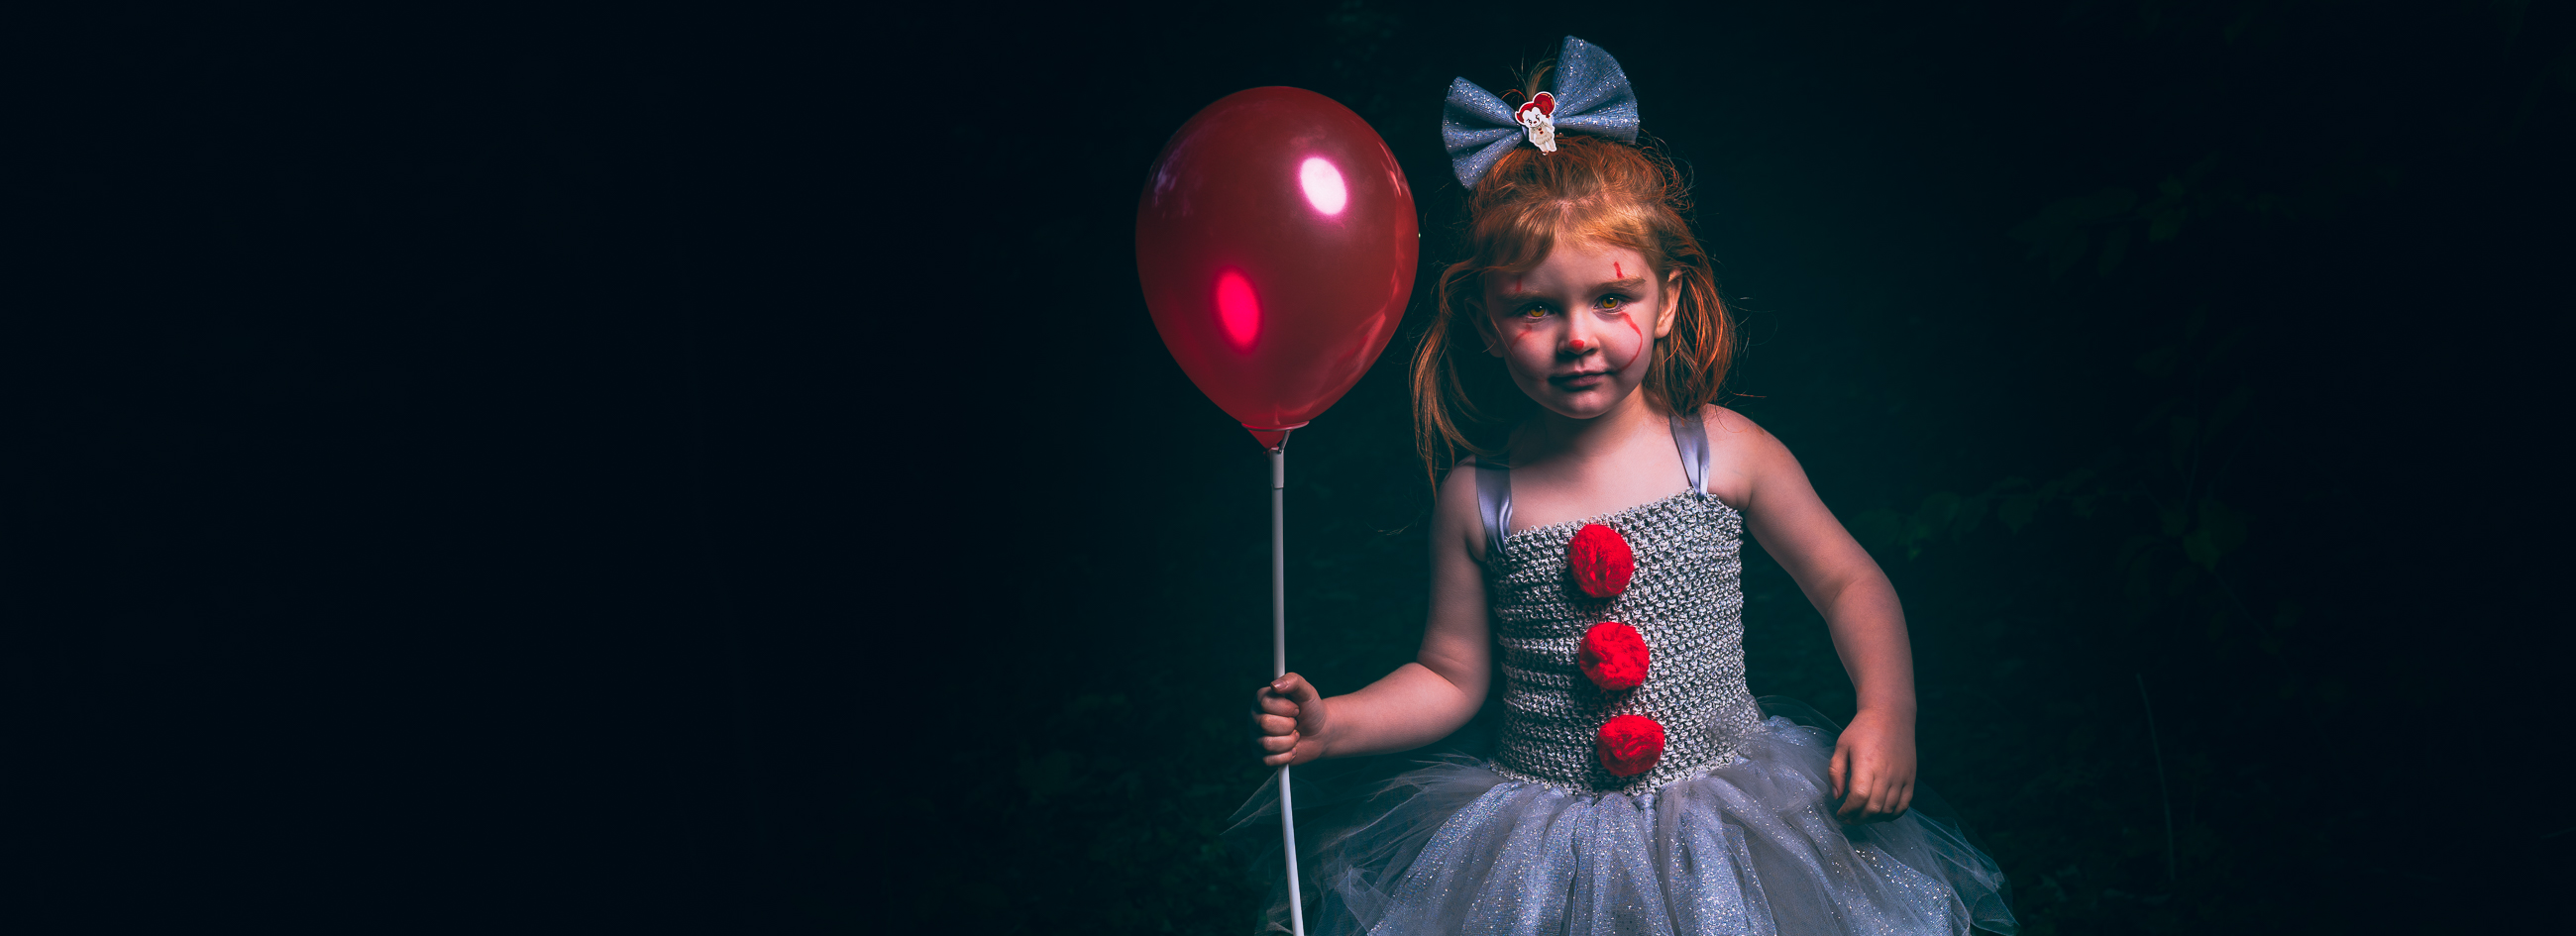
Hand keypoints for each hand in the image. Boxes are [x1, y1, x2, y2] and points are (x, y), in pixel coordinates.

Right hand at [1251, 673, 1330, 766]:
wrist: (1320, 734)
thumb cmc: (1311, 711)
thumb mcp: (1307, 692)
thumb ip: (1293, 681)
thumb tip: (1275, 685)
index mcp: (1261, 700)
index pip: (1265, 704)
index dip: (1286, 708)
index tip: (1296, 708)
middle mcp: (1255, 718)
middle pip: (1264, 724)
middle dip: (1288, 726)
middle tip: (1295, 723)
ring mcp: (1256, 738)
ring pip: (1267, 744)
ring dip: (1289, 742)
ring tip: (1295, 736)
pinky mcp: (1261, 757)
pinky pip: (1269, 760)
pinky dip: (1286, 756)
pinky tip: (1291, 749)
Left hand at [1829, 708, 1916, 823]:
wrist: (1890, 716)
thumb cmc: (1862, 730)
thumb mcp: (1841, 746)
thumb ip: (1835, 772)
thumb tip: (1836, 796)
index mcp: (1867, 764)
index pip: (1858, 797)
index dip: (1847, 810)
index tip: (1839, 813)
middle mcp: (1886, 773)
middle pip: (1874, 808)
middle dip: (1858, 819)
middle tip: (1848, 819)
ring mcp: (1901, 777)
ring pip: (1888, 810)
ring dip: (1873, 819)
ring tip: (1861, 816)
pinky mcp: (1910, 778)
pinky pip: (1904, 805)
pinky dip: (1892, 815)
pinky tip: (1880, 814)